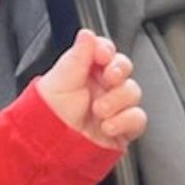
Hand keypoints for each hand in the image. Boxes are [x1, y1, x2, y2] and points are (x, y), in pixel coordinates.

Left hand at [35, 28, 144, 149]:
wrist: (49, 152)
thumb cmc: (46, 117)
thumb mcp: (59, 81)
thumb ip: (77, 57)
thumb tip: (87, 33)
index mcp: (83, 71)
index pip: (104, 51)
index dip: (107, 49)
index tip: (102, 55)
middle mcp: (100, 87)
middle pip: (124, 68)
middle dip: (119, 70)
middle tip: (108, 78)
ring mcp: (113, 107)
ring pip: (133, 91)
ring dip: (117, 100)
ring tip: (98, 111)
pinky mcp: (123, 128)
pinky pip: (138, 118)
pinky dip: (125, 120)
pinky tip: (107, 126)